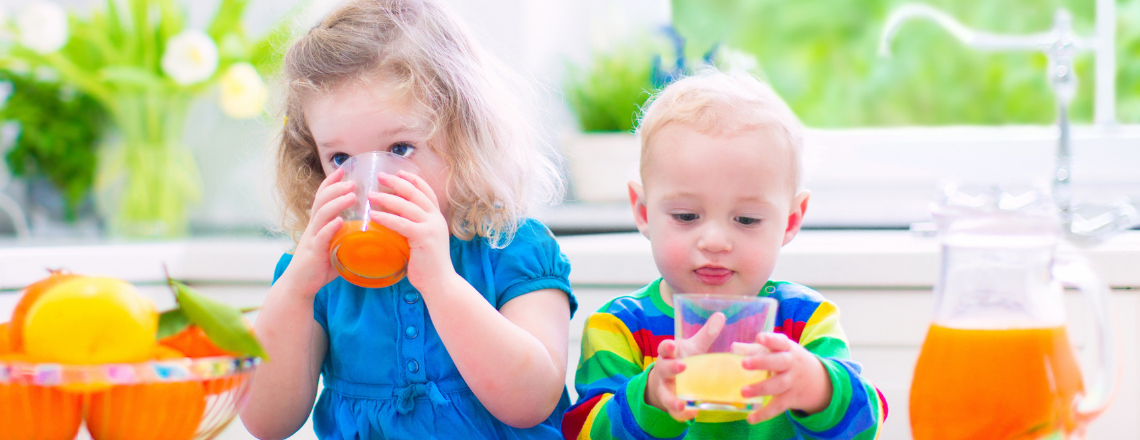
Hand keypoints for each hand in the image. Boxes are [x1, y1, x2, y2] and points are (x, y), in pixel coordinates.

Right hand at [281, 167, 355, 295]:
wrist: (300, 285)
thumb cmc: (320, 266)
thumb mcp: (335, 246)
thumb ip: (349, 237)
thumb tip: (373, 233)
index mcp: (318, 224)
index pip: (322, 198)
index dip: (330, 183)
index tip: (342, 170)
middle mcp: (313, 227)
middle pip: (321, 201)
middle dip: (336, 188)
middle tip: (352, 181)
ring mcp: (312, 239)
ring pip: (321, 215)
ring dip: (336, 203)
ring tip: (351, 195)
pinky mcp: (313, 253)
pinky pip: (321, 237)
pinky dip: (330, 228)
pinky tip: (339, 222)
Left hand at [367, 170, 455, 291]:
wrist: (440, 283)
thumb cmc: (427, 265)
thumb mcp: (422, 241)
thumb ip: (412, 228)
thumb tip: (392, 220)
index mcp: (436, 218)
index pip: (426, 191)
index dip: (412, 180)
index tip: (398, 172)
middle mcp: (436, 218)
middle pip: (415, 193)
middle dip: (396, 182)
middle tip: (380, 176)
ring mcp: (431, 227)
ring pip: (407, 206)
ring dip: (387, 198)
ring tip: (370, 195)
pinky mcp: (424, 237)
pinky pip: (402, 223)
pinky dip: (386, 218)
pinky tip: (373, 216)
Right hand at [645, 312, 726, 420]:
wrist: (668, 382)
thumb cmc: (684, 359)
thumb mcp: (693, 347)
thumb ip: (706, 334)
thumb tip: (721, 315)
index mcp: (669, 355)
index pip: (664, 348)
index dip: (667, 347)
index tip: (672, 345)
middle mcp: (664, 372)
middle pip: (664, 369)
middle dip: (671, 368)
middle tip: (682, 366)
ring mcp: (666, 389)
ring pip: (665, 394)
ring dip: (672, 399)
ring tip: (681, 404)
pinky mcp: (671, 404)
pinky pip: (674, 412)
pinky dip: (682, 414)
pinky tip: (692, 413)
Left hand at [741, 332, 832, 423]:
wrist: (819, 380)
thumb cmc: (788, 360)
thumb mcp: (777, 351)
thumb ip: (754, 349)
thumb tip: (733, 347)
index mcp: (787, 348)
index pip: (780, 342)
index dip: (770, 340)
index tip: (759, 338)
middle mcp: (791, 364)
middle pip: (779, 362)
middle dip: (762, 362)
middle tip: (744, 363)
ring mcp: (792, 382)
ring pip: (778, 385)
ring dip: (760, 388)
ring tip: (743, 392)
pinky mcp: (790, 398)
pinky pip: (778, 406)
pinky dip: (764, 414)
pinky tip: (750, 418)